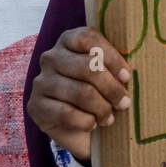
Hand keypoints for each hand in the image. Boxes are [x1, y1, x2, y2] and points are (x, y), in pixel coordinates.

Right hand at [28, 27, 130, 163]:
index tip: (126, 76)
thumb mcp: (109, 75)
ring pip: (80, 92)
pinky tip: (93, 124)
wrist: (78, 128)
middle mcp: (51, 57)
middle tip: (124, 102)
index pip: (89, 39)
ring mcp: (41, 81)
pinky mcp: (35, 105)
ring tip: (110, 117)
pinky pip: (66, 113)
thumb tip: (130, 72)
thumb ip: (116, 66)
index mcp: (69, 40)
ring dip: (102, 108)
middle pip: (87, 67)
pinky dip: (86, 121)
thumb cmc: (99, 93)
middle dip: (112, 88)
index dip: (111, 57)